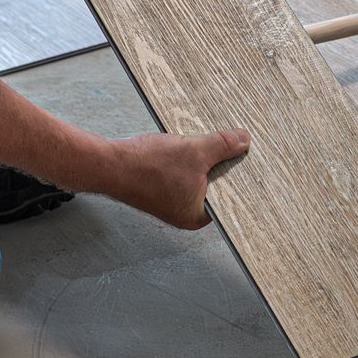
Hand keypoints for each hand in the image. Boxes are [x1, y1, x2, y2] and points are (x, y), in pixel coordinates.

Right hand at [100, 129, 250, 229]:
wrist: (109, 164)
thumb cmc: (147, 168)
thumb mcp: (195, 151)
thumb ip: (223, 145)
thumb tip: (244, 140)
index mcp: (197, 217)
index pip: (230, 199)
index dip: (239, 177)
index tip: (248, 160)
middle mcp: (185, 214)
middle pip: (215, 186)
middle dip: (220, 165)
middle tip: (228, 147)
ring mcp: (171, 202)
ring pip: (198, 177)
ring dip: (201, 160)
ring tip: (198, 146)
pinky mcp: (159, 189)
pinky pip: (182, 173)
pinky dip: (185, 159)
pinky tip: (180, 148)